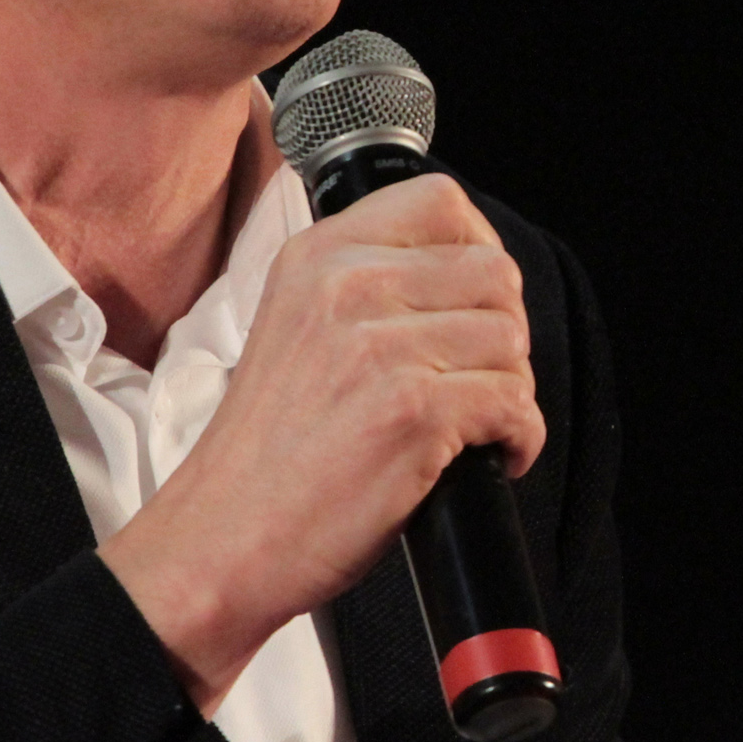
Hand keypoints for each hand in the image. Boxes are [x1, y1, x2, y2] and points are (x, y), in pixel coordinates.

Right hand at [97, 173, 542, 713]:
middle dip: (502, 329)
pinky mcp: (415, 410)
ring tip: (474, 423)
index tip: (473, 301)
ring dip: (510, 388)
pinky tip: (485, 457)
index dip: (477, 249)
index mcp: (316, 257)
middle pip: (493, 270)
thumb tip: (464, 274)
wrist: (223, 540)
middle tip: (476, 377)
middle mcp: (347, 288)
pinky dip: (519, 438)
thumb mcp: (296, 327)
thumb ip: (364, 287)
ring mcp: (382, 347)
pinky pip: (516, 402)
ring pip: (512, 338)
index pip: (439, 201)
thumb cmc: (267, 455)